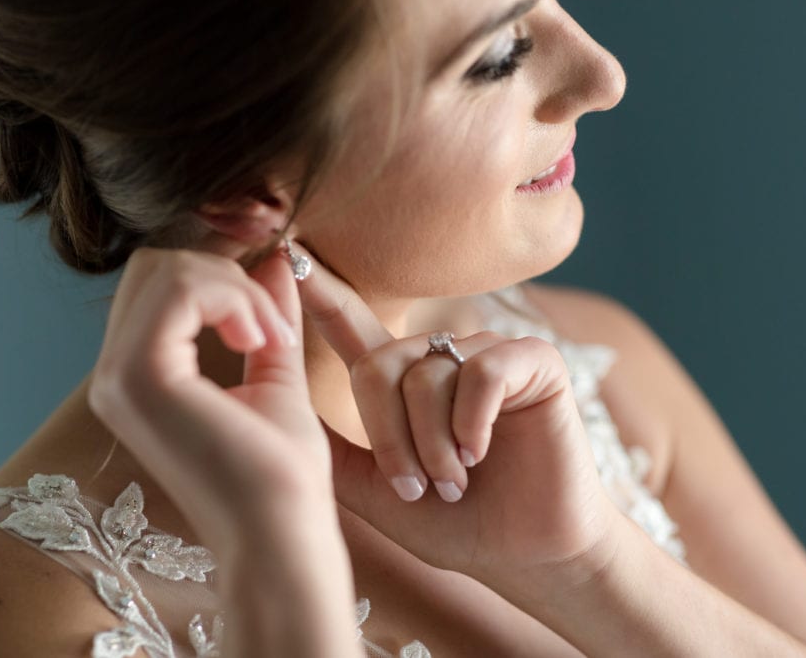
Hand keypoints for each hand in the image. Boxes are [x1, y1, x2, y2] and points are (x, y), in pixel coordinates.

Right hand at [86, 246, 333, 557]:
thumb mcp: (272, 372)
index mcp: (136, 375)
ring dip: (236, 290)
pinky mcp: (140, 377)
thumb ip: (263, 313)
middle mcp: (113, 374)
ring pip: (168, 269)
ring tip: (269, 340)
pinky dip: (234, 299)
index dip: (224, 283)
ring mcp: (119, 376)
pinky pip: (181, 289)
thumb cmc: (279, 473)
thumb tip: (273, 256)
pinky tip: (260, 342)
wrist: (282, 534)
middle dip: (226, 278)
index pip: (160, 283)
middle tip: (271, 330)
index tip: (272, 328)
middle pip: (157, 266)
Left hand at [293, 241, 620, 599]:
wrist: (529, 555)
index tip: (284, 249)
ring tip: (455, 481)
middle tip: (418, 486)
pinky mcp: (533, 359)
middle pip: (377, 365)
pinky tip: (481, 452)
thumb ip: (333, 451)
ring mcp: (487, 352)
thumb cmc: (458, 525)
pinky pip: (480, 374)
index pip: (351, 324)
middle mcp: (442, 356)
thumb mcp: (379, 492)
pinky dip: (472, 425)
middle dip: (389, 439)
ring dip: (433, 445)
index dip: (319, 289)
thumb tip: (273, 408)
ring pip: (426, 377)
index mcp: (404, 380)